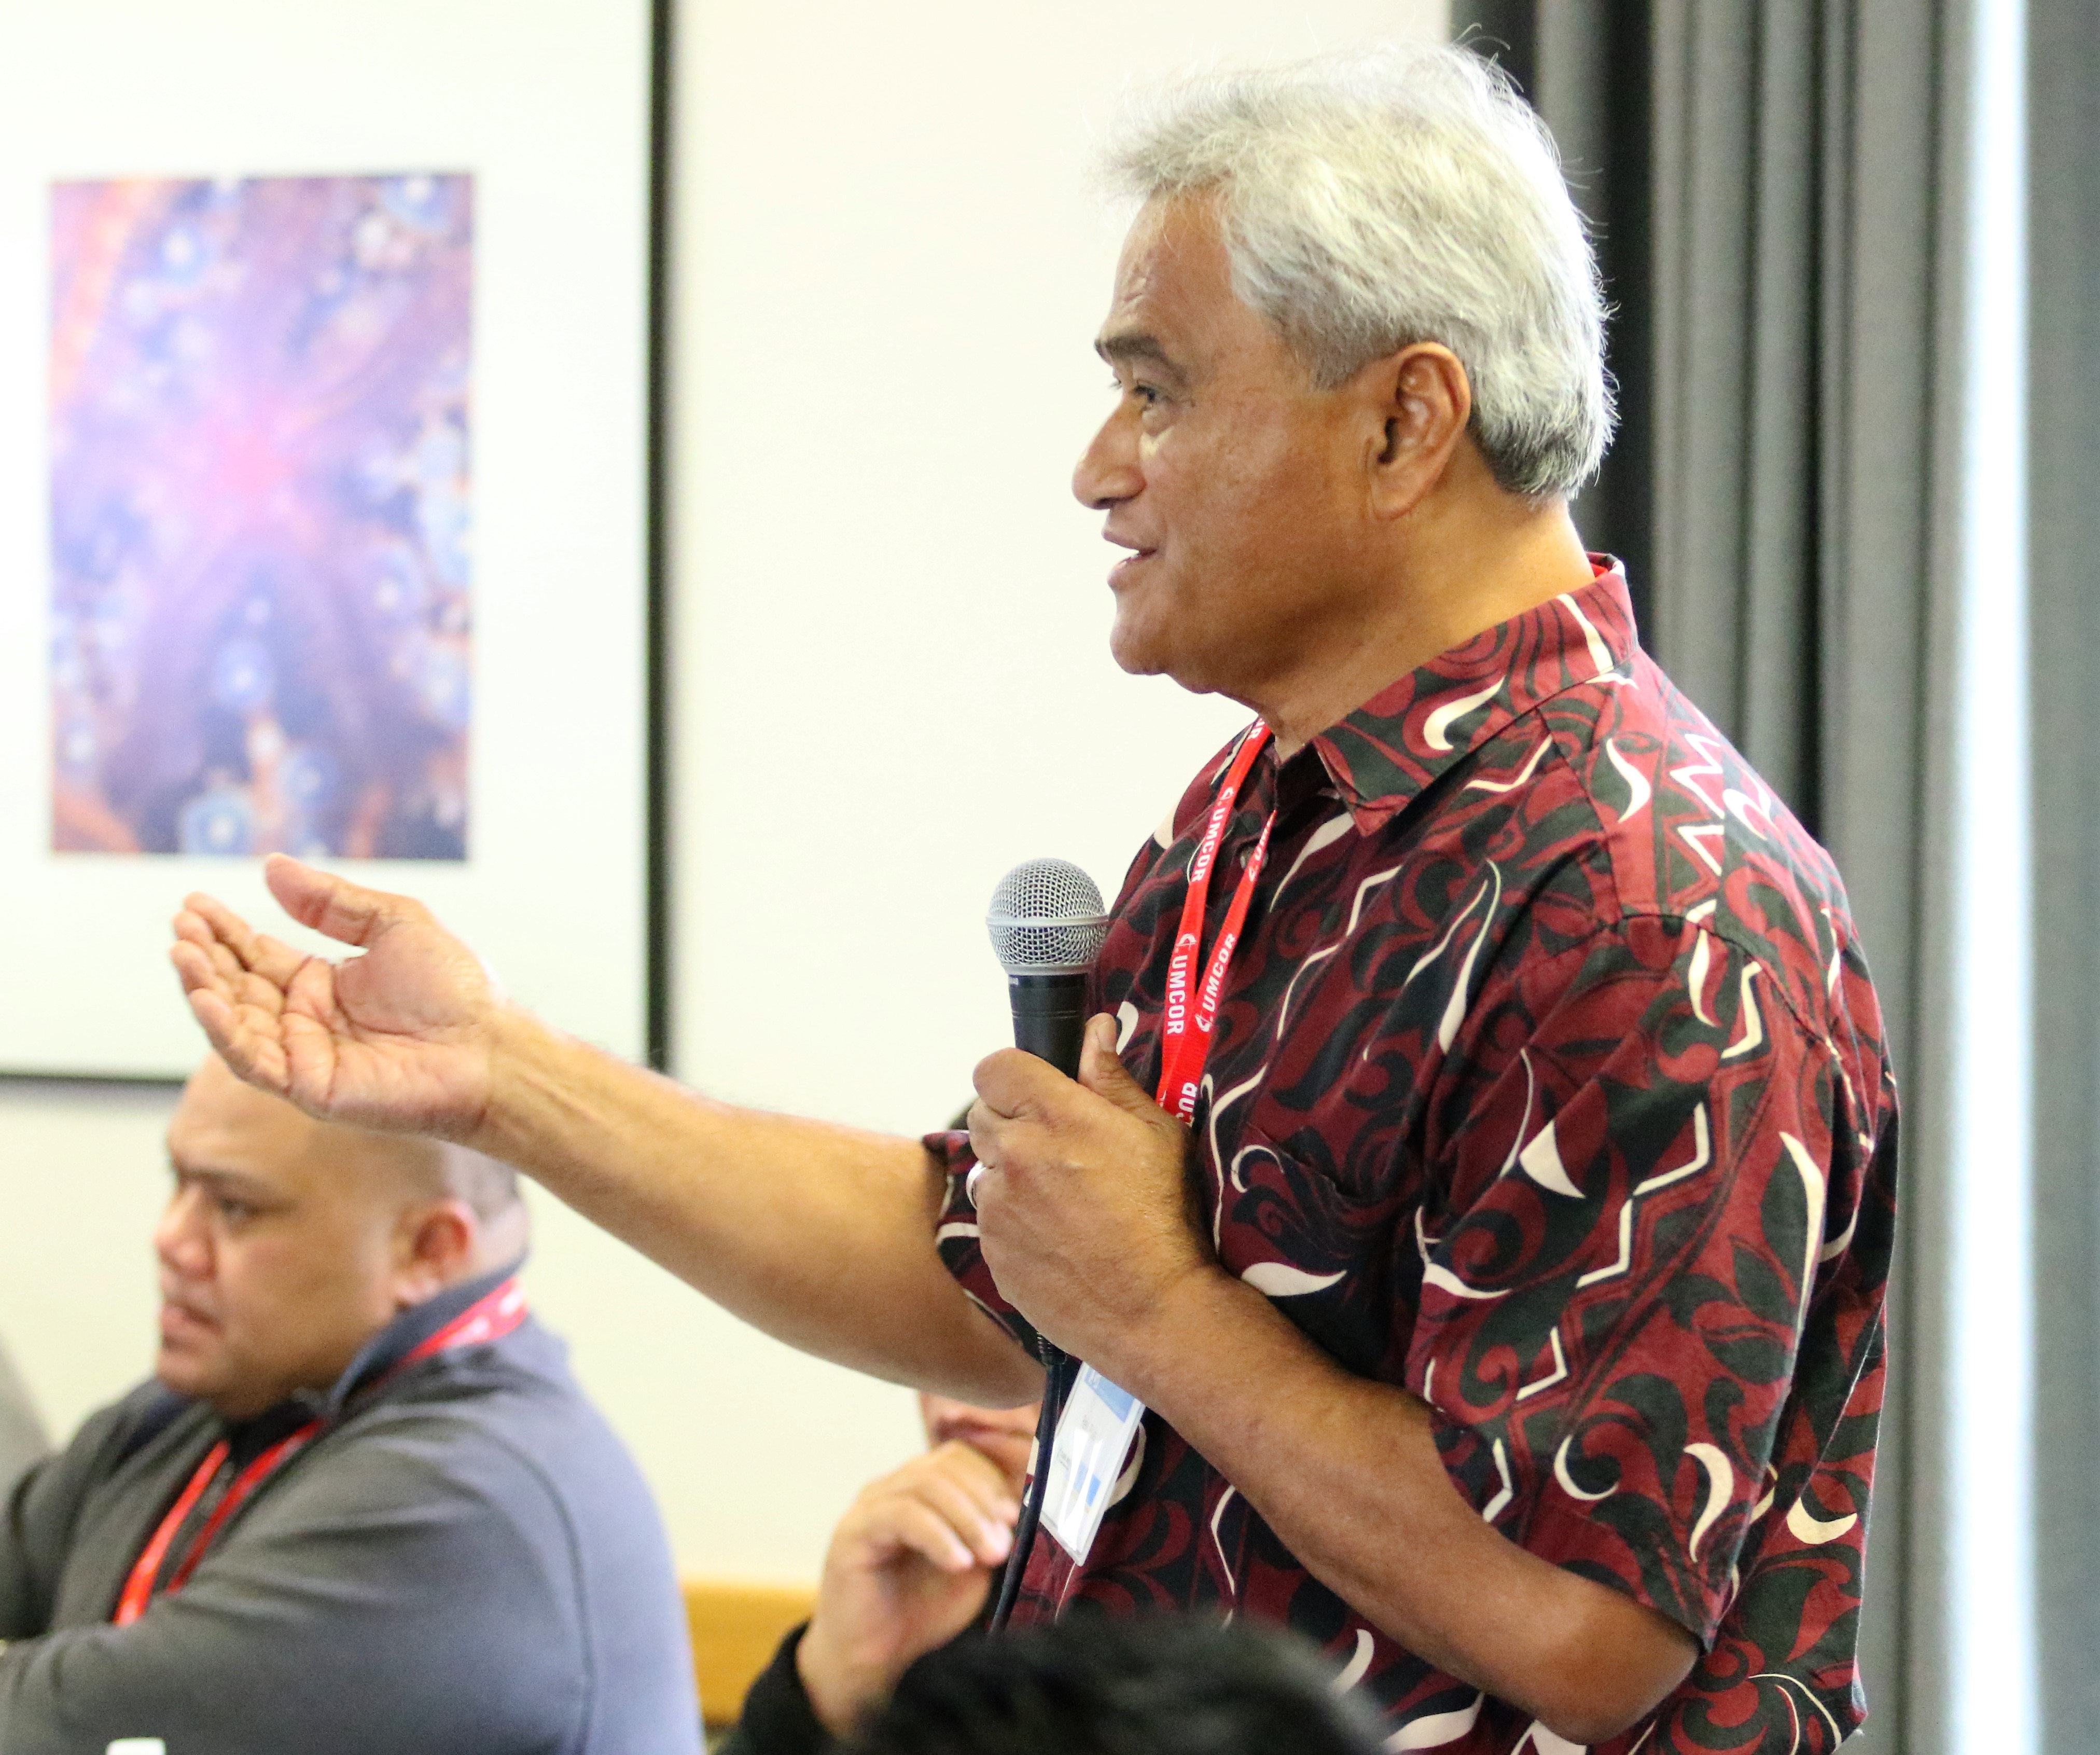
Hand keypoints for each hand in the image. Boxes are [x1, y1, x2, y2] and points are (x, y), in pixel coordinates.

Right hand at [169, 855, 499, 1138]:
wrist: (491, 1046)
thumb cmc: (456, 988)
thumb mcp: (393, 925)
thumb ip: (332, 901)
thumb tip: (271, 865)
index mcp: (325, 984)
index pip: (257, 956)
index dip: (224, 931)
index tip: (193, 902)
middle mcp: (307, 1021)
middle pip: (238, 987)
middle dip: (206, 955)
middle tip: (181, 922)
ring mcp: (305, 1056)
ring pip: (236, 1023)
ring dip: (203, 988)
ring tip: (182, 951)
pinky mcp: (311, 1088)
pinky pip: (254, 1061)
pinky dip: (225, 1031)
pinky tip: (206, 997)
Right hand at [795, 1440, 1020, 1733]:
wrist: (875, 1658)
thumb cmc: (924, 1609)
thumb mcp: (972, 1565)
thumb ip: (990, 1533)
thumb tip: (1027, 1507)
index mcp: (920, 1488)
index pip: (960, 1456)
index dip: (992, 1481)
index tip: (1016, 1517)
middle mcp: (892, 1487)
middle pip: (945, 1463)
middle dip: (984, 1499)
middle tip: (1005, 1542)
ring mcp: (870, 1504)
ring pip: (925, 1483)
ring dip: (966, 1518)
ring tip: (990, 1556)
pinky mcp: (853, 1530)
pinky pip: (901, 1514)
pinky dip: (938, 1535)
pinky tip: (959, 1563)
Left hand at [967, 1013, 1211, 1371]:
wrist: (1153, 1308)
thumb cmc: (1164, 1214)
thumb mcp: (1158, 1134)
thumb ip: (1113, 1079)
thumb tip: (1095, 1031)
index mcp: (1053, 1114)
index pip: (994, 1066)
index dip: (1012, 1075)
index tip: (1035, 1092)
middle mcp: (1014, 1153)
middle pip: (982, 1114)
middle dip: (1011, 1122)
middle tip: (1056, 1147)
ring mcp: (997, 1206)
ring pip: (985, 1170)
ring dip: (1011, 1175)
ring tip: (1061, 1201)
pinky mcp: (991, 1251)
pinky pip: (990, 1221)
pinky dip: (1013, 1222)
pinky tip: (1056, 1238)